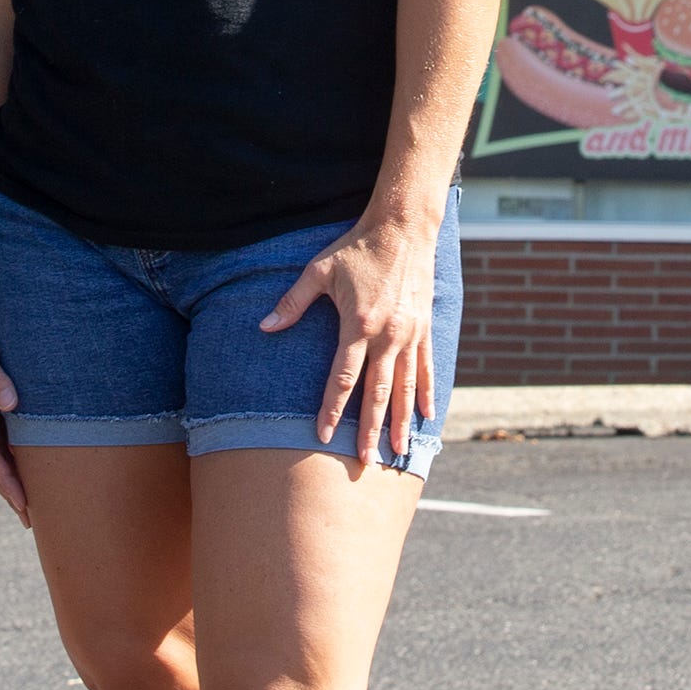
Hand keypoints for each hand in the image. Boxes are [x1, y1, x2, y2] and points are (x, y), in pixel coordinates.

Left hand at [261, 211, 439, 469]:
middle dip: (370, 430)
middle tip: (365, 462)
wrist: (403, 227)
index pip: (342, 378)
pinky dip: (425, 394)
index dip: (332, 409)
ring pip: (404, 387)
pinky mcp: (424, 327)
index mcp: (359, 325)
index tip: (324, 435)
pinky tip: (426, 417)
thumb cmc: (356, 247)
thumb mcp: (319, 270)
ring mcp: (410, 333)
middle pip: (377, 392)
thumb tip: (264, 327)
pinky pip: (425, 368)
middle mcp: (388, 335)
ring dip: (400, 421)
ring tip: (398, 452)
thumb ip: (292, 302)